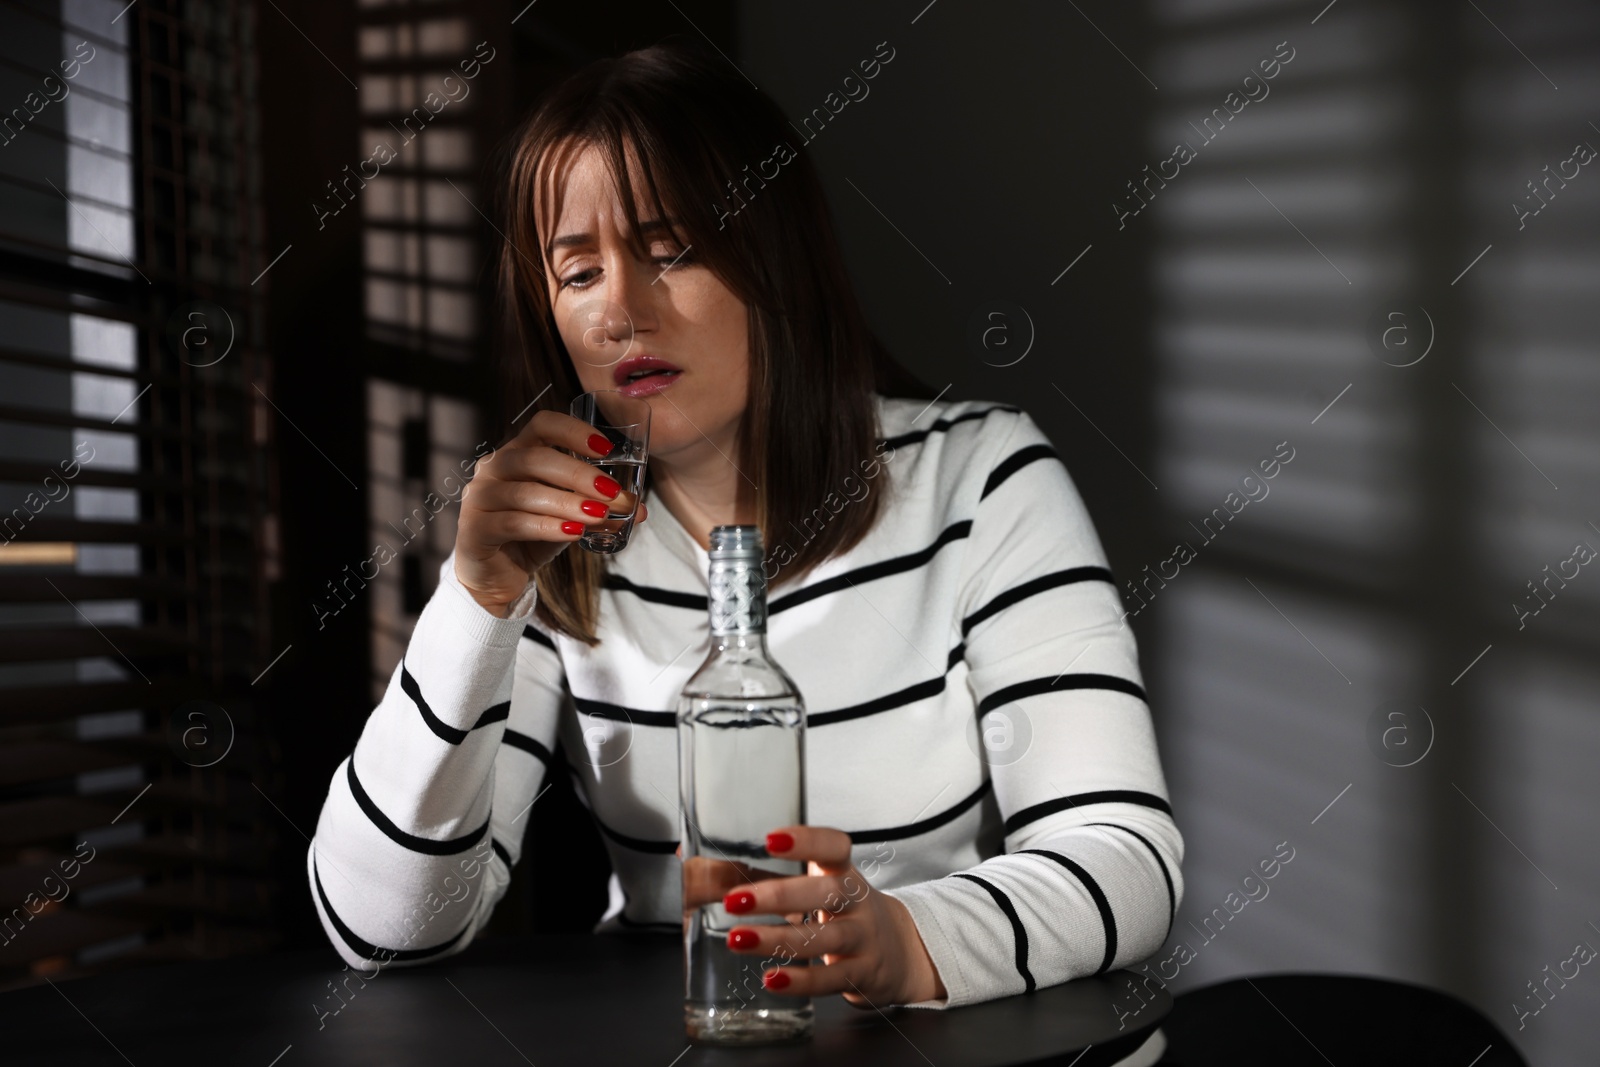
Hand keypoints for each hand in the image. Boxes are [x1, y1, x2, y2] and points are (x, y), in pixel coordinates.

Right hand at [454, 410, 646, 615]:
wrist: (496, 578)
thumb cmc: (531, 537)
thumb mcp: (570, 519)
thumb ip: (598, 509)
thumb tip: (639, 509)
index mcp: (517, 453)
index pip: (542, 424)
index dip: (574, 431)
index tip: (606, 449)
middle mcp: (493, 468)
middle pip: (536, 458)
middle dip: (579, 475)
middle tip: (613, 492)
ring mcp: (480, 497)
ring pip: (527, 492)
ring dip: (568, 503)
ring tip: (599, 515)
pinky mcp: (475, 529)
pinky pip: (514, 523)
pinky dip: (548, 527)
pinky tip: (574, 533)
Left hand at [719, 826, 946, 1008]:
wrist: (899, 952)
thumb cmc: (845, 912)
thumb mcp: (822, 885)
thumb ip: (769, 872)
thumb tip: (688, 853)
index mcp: (844, 872)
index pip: (834, 847)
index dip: (807, 841)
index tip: (770, 838)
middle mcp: (858, 902)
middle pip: (827, 892)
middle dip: (779, 895)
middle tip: (734, 899)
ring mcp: (863, 939)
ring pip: (824, 938)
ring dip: (778, 940)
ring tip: (739, 939)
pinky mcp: (862, 974)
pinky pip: (831, 978)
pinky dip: (802, 981)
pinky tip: (772, 980)